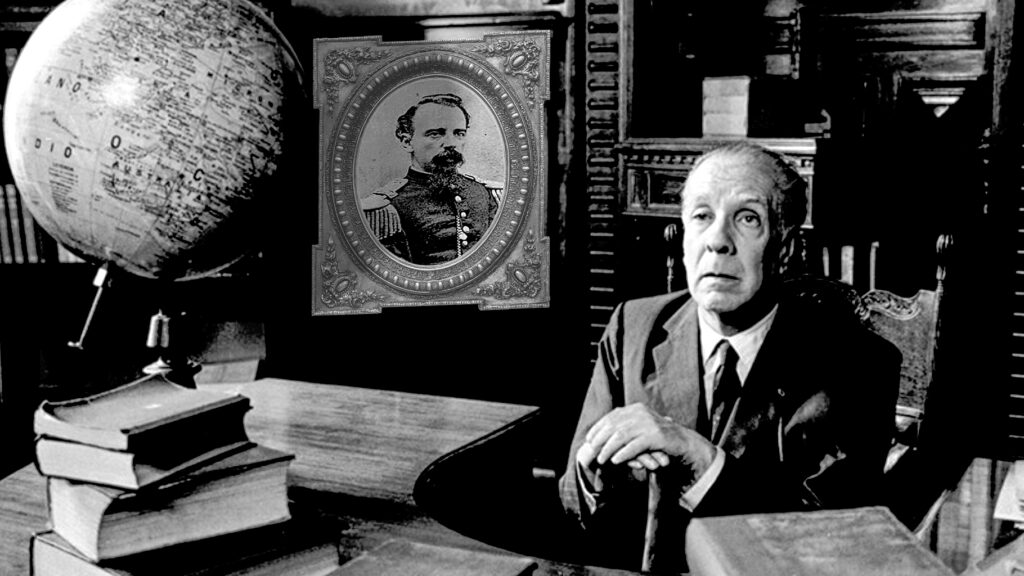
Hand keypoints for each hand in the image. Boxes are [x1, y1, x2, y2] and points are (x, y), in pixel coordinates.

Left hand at [576, 403, 715, 476]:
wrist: (682, 442)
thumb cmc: (658, 438)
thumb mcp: (640, 428)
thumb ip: (625, 427)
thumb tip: (601, 433)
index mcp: (635, 409)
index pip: (611, 417)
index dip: (598, 428)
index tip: (589, 439)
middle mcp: (641, 413)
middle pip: (614, 426)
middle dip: (600, 440)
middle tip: (591, 452)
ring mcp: (649, 423)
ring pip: (621, 436)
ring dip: (609, 448)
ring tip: (602, 459)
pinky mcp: (656, 435)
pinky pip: (635, 445)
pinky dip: (623, 453)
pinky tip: (615, 460)